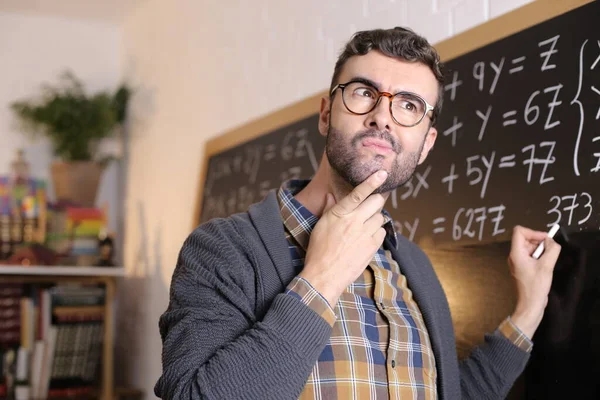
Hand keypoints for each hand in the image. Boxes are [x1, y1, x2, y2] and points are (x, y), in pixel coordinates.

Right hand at [299, 170, 387, 305]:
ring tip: (364, 227)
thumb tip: (331, 195)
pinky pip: (382, 232)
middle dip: (376, 201)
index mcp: (339, 214)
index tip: (382, 173)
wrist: (325, 275)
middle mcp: (354, 221)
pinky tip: (366, 238)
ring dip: (375, 218)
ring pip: (380, 217)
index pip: (358, 193)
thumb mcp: (320, 226)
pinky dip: (377, 232)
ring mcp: (365, 234)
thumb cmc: (318, 250)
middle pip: (376, 202)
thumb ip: (329, 209)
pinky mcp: (372, 246)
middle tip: (370, 206)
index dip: (372, 181)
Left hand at [508, 225, 560, 337]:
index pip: (519, 231)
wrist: (530, 305)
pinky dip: (539, 257)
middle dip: (539, 241)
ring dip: (540, 250)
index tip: (546, 240)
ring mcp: (517, 262)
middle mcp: (514, 256)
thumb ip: (551, 250)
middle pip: (525, 239)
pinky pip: (530, 256)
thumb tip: (551, 241)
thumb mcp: (547, 266)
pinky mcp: (522, 268)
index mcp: (516, 253)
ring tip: (547, 261)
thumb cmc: (536, 286)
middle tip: (550, 251)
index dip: (534, 232)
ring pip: (529, 247)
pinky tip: (545, 266)